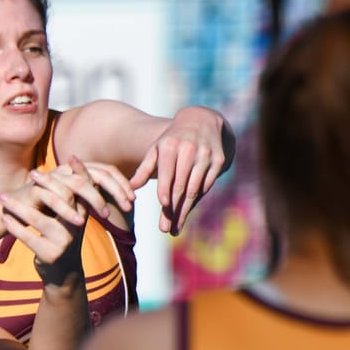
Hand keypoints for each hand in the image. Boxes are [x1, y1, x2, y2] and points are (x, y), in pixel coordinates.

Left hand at [0, 157, 131, 285]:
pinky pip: (29, 238)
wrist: (63, 273)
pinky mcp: (51, 255)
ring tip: (3, 199)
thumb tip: (73, 158)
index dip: (65, 176)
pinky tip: (5, 219)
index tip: (47, 166)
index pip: (79, 189)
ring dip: (18, 207)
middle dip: (44, 186)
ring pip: (40, 219)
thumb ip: (72, 191)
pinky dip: (15, 227)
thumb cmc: (63, 237)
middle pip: (62, 199)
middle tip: (28, 177)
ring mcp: (64, 242)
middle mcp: (77, 227)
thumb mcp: (71, 214)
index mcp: (82, 214)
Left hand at [130, 107, 233, 235]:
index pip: (167, 174)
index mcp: (171, 146)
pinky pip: (206, 186)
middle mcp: (190, 150)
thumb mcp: (157, 149)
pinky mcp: (219, 161)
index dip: (165, 191)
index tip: (162, 207)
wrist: (202, 121)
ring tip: (175, 227)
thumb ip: (144, 168)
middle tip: (165, 228)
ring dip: (184, 211)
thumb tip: (130, 187)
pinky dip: (196, 200)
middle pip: (181, 186)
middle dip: (172, 210)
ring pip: (194, 189)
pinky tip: (186, 212)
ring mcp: (206, 155)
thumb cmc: (173, 140)